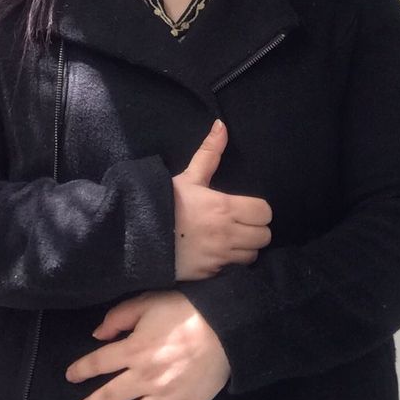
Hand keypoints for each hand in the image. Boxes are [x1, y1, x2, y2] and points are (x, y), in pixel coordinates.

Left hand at [64, 289, 230, 399]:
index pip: (98, 363)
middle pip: (110, 397)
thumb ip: (119, 318)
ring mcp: (165, 397)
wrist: (226, 325)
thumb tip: (97, 335)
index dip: (81, 370)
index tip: (70, 377)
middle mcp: (144, 378)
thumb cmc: (185, 309)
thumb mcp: (147, 302)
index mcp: (133, 350)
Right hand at [172, 118, 272, 279]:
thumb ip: (209, 153)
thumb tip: (222, 125)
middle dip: (255, 229)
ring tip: (229, 239)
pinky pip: (234, 269)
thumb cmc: (163, 203)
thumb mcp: (187, 178)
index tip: (246, 208)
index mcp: (224, 207)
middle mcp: (227, 234)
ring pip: (252, 255)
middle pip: (264, 236)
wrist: (135, 236)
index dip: (258, 210)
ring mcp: (219, 257)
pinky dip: (231, 262)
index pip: (265, 212)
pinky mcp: (210, 274)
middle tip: (240, 223)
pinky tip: (218, 253)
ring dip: (245, 247)